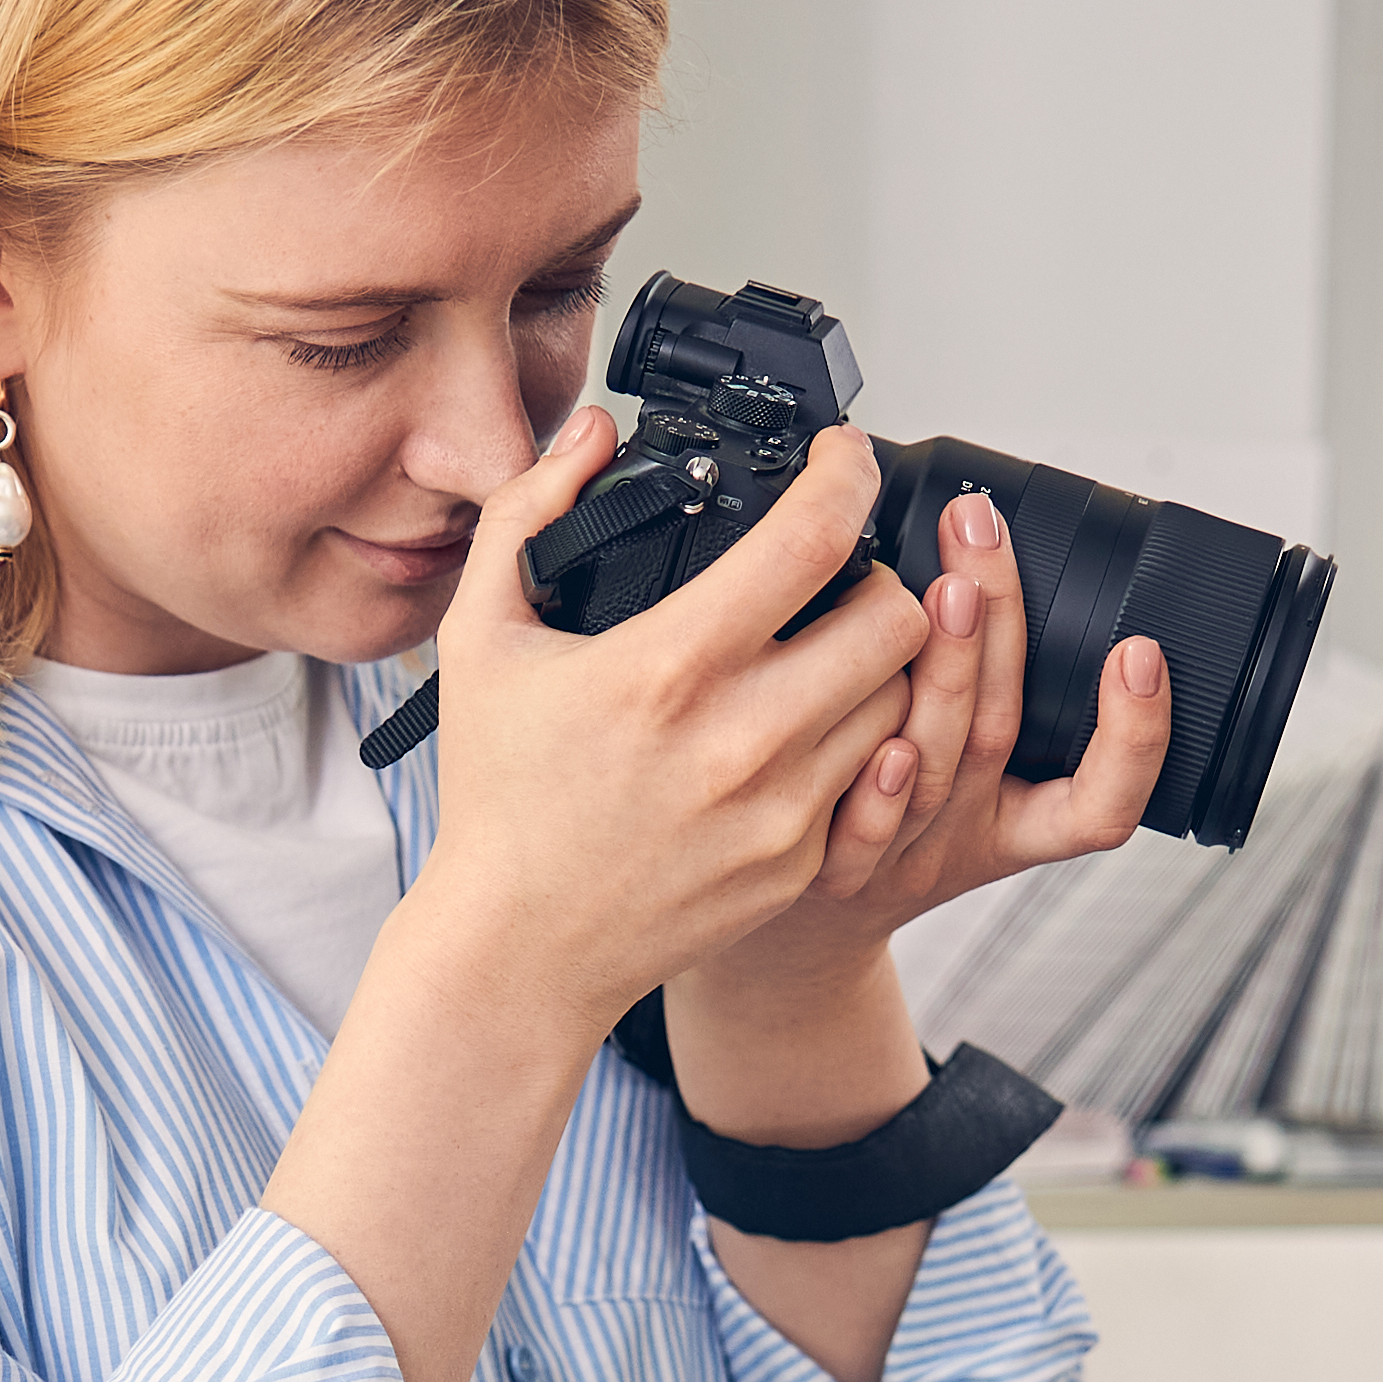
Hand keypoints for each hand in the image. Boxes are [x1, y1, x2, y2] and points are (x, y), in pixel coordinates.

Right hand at [396, 408, 934, 1050]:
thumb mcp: (480, 639)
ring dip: (877, 659)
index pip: (813, 538)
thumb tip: (588, 432)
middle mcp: (742, 739)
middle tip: (838, 572)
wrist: (518, 949)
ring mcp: (783, 809)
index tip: (841, 458)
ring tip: (824, 650)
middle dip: (879, 573)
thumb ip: (529, 513)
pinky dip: (856, 739)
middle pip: (897, 614)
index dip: (846, 473)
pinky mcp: (801, 862)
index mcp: (669, 667)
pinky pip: (875, 775)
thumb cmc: (499, 798)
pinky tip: (801, 729)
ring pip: (902, 695)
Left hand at [785, 480, 1173, 960]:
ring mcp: (901, 852)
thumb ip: (983, 692)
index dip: (1135, 737)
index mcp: (1021, 820)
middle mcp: (967, 832)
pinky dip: (875, 789)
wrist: (802, 932)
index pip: (1102, 800)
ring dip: (948, 673)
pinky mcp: (835, 872)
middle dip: (1004, 620)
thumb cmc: (888, 827)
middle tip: (986, 530)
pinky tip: (878, 735)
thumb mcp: (962, 778)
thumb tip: (977, 542)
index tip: (1140, 651)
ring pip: (937, 766)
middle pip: (1003, 734)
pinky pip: (859, 836)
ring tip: (946, 587)